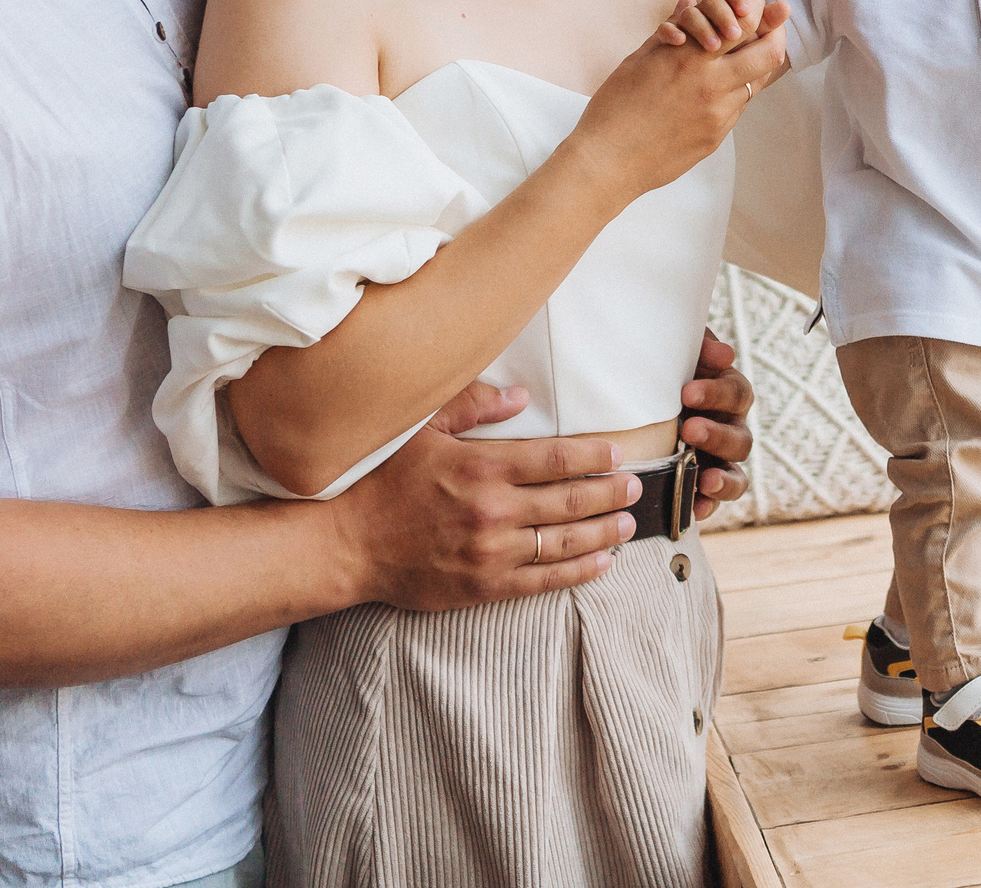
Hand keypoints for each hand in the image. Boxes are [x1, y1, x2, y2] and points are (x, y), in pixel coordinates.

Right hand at [333, 380, 641, 611]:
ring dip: (602, 533)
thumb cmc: (380, 480)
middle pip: (569, 500)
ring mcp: (490, 552)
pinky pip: (543, 580)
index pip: (556, 458)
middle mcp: (493, 510)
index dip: (593, 455)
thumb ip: (473, 407)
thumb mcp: (422, 428)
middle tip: (634, 486)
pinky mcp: (483, 586)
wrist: (345, 544)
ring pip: (563, 542)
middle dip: (609, 492)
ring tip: (626, 523)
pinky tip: (601, 564)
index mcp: (481, 467)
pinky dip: (577, 572)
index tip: (617, 452)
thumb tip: (520, 395)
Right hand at [567, 0, 788, 199]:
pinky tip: (714, 92)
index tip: (759, 6)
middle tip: (770, 29)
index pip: (745, 24)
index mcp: (690, 58)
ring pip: (756, 83)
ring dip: (752, 67)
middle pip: (769, 53)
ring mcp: (719, 115)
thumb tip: (688, 0)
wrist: (608, 162)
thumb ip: (670, 28)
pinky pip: (737, 109)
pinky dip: (733, 94)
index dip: (759, 10)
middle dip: (774, 36)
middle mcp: (712, 85)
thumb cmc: (614, 107)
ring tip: (738, 60)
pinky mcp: (717, 138)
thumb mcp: (639, 59)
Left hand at [676, 333, 753, 521]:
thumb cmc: (664, 371)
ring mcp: (720, 462)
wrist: (637, 398)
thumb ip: (700, 347)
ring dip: (722, 478)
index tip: (688, 393)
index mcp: (729, 395)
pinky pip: (716, 501)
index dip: (717, 394)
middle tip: (689, 430)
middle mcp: (731, 429)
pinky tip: (695, 509)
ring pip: (736, 474)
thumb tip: (724, 354)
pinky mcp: (705, 486)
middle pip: (741, 438)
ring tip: (704, 479)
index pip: (737, 394)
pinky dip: (709, 505)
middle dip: (716, 436)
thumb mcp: (678, 353)